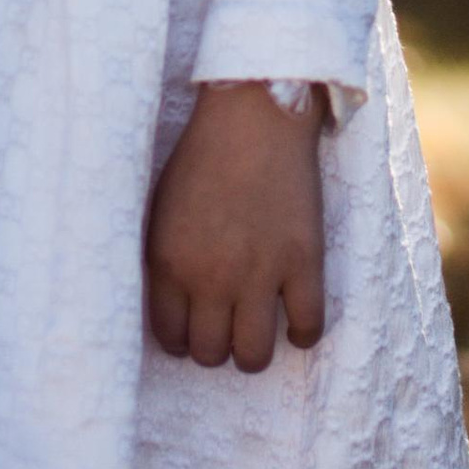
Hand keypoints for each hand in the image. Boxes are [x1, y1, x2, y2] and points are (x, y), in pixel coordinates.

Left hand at [144, 83, 326, 372]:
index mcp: (170, 262)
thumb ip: (163, 259)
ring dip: (253, 352)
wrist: (255, 113)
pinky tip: (295, 321)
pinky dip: (302, 333)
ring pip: (254, 355)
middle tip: (225, 326)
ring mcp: (260, 273)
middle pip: (210, 354)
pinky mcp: (303, 262)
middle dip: (216, 346)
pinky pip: (307, 326)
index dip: (182, 338)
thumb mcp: (161, 208)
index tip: (194, 327)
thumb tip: (170, 306)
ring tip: (257, 331)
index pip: (170, 338)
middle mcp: (212, 277)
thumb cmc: (203, 155)